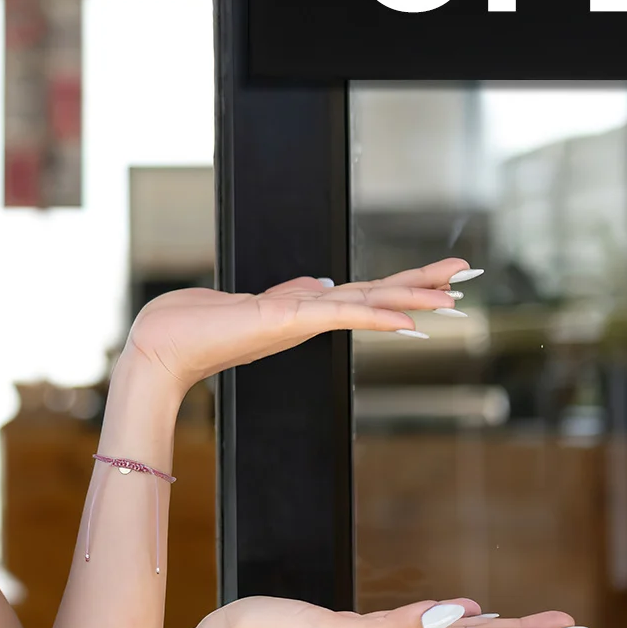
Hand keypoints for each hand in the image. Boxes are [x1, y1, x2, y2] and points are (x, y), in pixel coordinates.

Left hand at [123, 258, 475, 396]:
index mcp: (301, 310)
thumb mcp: (248, 300)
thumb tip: (321, 281)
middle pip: (375, 296)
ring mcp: (299, 321)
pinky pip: (340, 315)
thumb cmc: (191, 326)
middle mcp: (306, 317)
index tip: (441, 279)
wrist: (158, 350)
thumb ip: (289, 292)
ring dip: (410, 298)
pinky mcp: (285, 321)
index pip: (362, 294)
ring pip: (366, 304)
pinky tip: (404, 317)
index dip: (402, 286)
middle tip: (468, 278)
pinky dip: (373, 314)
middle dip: (421, 287)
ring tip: (453, 295)